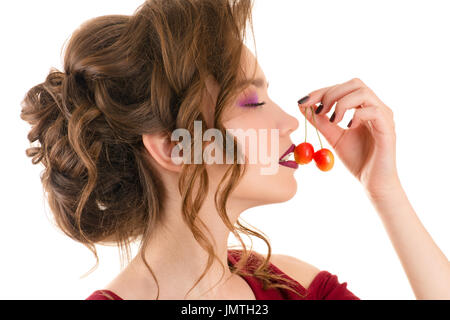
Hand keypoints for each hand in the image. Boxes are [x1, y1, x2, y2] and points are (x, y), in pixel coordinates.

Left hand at [298, 78, 399, 197]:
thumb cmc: (357, 159)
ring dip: (342, 103)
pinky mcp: (387, 128)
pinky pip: (372, 111)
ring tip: (334, 120)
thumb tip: (302, 106)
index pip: (343, 87)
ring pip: (363, 92)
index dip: (322, 91)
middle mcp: (375, 107)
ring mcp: (383, 116)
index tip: (303, 101)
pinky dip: (355, 115)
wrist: (373, 182)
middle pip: (354, 83)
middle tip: (319, 111)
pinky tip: (348, 127)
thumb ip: (320, 121)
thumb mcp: (333, 137)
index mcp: (363, 107)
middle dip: (331, 93)